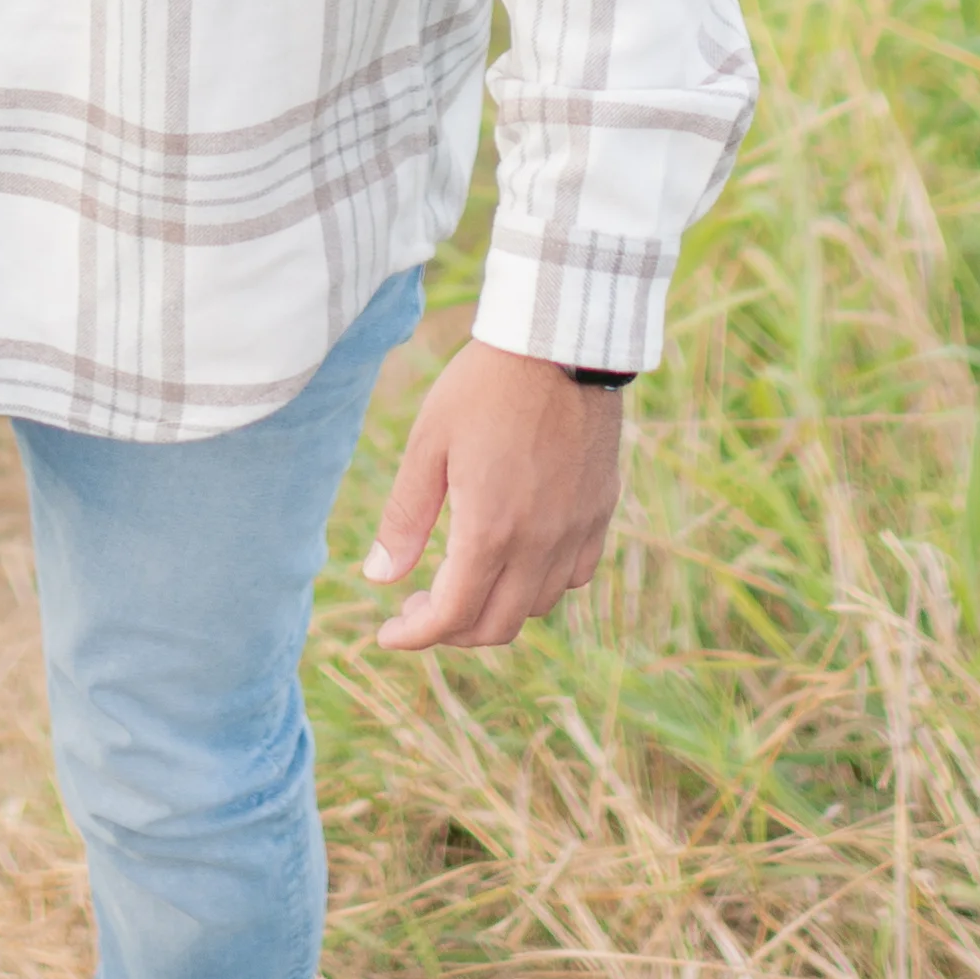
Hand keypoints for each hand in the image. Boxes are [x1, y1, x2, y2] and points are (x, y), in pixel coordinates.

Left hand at [357, 345, 623, 651]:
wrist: (560, 343)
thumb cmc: (484, 386)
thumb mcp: (428, 444)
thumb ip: (405, 518)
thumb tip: (379, 579)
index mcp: (491, 530)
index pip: (452, 616)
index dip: (415, 636)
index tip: (387, 633)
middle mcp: (539, 544)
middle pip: (497, 625)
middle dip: (451, 631)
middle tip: (419, 607)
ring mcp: (576, 530)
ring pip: (537, 606)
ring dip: (495, 608)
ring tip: (463, 580)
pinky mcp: (600, 511)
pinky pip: (574, 575)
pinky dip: (540, 585)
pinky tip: (516, 557)